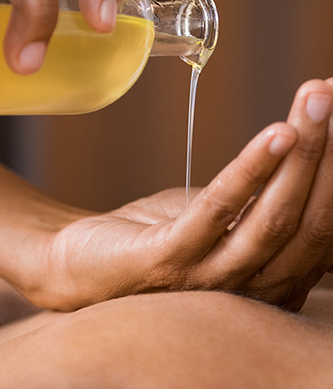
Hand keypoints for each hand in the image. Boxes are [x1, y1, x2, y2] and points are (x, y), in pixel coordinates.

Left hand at [25, 79, 332, 311]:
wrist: (81, 264)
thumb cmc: (159, 236)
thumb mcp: (222, 218)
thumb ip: (262, 202)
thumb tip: (302, 149)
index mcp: (271, 280)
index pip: (325, 230)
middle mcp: (251, 288)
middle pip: (310, 224)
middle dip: (330, 156)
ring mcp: (209, 279)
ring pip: (272, 218)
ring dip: (303, 155)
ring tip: (316, 100)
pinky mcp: (168, 261)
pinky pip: (218, 212)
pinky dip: (251, 171)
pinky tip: (276, 133)